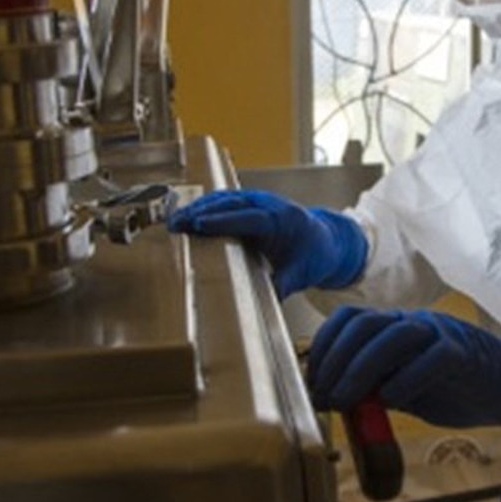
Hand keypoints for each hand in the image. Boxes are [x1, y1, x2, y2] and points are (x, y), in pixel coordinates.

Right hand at [167, 189, 366, 297]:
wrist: (327, 239)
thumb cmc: (314, 255)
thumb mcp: (302, 273)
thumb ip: (283, 285)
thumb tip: (267, 302)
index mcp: (281, 219)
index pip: (248, 217)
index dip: (223, 220)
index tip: (199, 224)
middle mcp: (268, 205)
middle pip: (230, 203)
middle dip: (201, 212)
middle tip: (176, 224)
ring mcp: (258, 201)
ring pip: (224, 199)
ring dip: (198, 208)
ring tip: (173, 222)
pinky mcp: (249, 205)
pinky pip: (224, 201)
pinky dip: (204, 208)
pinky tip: (186, 218)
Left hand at [307, 307, 500, 441]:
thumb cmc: (454, 388)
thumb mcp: (405, 393)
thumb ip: (373, 391)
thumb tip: (333, 400)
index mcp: (394, 328)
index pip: (349, 320)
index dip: (324, 347)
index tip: (309, 382)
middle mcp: (414, 323)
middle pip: (364, 323)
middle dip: (336, 359)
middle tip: (324, 395)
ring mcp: (441, 333)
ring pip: (395, 334)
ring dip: (362, 367)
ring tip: (347, 400)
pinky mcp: (466, 352)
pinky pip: (434, 356)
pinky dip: (407, 377)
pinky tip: (392, 400)